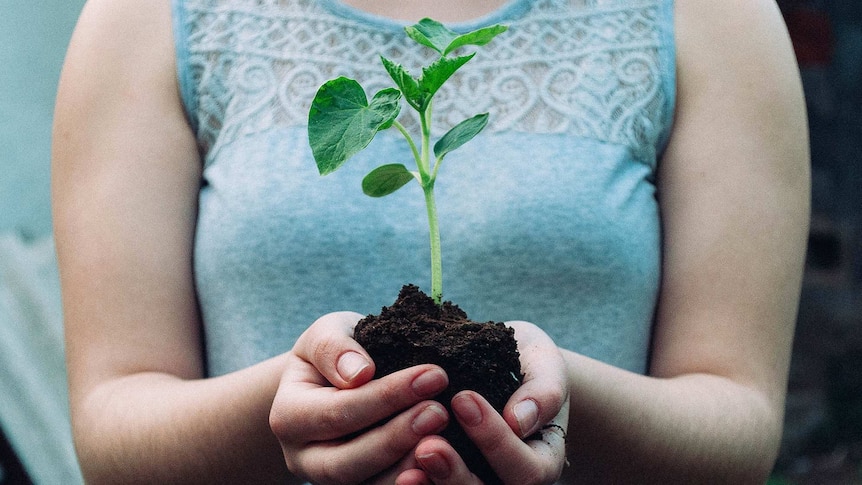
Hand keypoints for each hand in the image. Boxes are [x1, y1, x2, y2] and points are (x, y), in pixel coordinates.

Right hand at [269, 311, 450, 483]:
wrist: (335, 380)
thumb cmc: (335, 352)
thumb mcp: (327, 334)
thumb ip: (334, 347)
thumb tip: (359, 372)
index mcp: (288, 416)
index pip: (338, 412)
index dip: (386, 396)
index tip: (433, 374)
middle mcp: (303, 458)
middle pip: (347, 462)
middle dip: (397, 437)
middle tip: (440, 412)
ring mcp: (329, 480)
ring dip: (407, 467)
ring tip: (444, 439)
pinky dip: (411, 481)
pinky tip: (443, 465)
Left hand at [396, 321, 569, 484]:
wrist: (503, 367)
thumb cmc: (527, 364)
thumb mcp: (544, 365)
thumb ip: (544, 391)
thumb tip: (520, 420)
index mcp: (542, 461)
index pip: (526, 469)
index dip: (495, 440)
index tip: (463, 398)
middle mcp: (509, 482)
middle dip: (456, 474)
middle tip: (428, 446)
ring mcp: (479, 482)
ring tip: (408, 466)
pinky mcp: (447, 478)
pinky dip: (417, 484)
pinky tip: (397, 472)